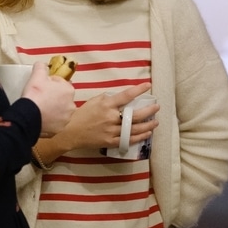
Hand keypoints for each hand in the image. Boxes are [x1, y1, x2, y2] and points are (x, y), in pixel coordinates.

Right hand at [20, 62, 75, 136]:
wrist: (28, 116)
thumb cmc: (35, 94)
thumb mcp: (37, 75)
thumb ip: (41, 67)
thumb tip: (42, 64)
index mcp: (69, 90)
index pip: (60, 83)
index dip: (50, 83)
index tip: (41, 86)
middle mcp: (72, 105)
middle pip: (61, 98)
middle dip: (53, 97)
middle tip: (40, 98)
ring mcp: (66, 118)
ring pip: (59, 111)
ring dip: (53, 110)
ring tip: (40, 109)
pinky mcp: (60, 129)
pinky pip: (55, 123)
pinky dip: (50, 121)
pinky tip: (41, 118)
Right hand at [37, 83, 159, 162]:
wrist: (71, 131)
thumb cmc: (83, 113)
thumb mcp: (95, 100)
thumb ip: (110, 98)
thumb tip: (125, 96)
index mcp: (107, 104)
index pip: (126, 95)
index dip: (139, 90)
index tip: (148, 86)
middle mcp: (111, 117)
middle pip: (135, 114)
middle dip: (149, 110)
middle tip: (157, 107)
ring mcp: (111, 131)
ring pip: (134, 128)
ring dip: (148, 125)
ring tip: (156, 121)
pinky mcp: (111, 141)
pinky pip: (128, 139)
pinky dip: (139, 137)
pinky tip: (147, 133)